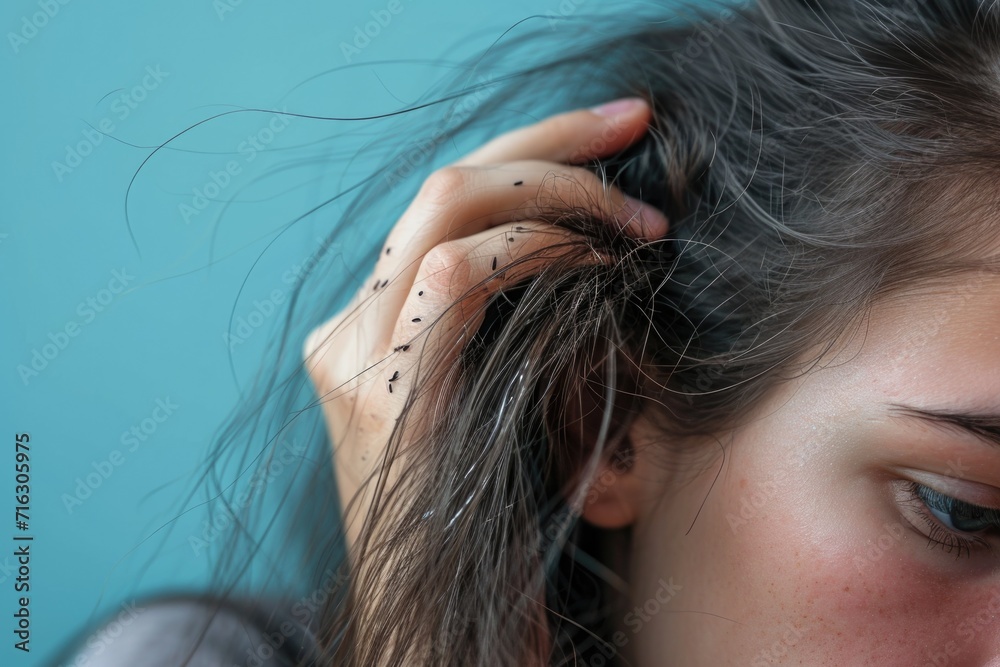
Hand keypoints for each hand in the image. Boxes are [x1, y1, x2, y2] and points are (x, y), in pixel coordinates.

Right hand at [303, 97, 667, 551]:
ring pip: (446, 204)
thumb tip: (588, 247)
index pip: (444, 205)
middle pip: (444, 182)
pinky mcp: (386, 390)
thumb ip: (513, 326)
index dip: (530, 154)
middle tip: (635, 121)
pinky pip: (460, 272)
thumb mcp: (504, 400)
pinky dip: (537, 249)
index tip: (615, 140)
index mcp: (372, 329)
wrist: (442, 637)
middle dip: (550, 139)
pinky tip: (595, 265)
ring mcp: (356, 356)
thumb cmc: (493, 526)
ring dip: (557, 192)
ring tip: (637, 219)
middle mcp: (349, 330)